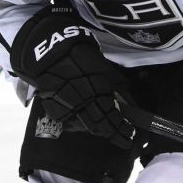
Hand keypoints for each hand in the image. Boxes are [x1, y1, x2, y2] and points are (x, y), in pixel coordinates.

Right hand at [10, 7, 134, 148]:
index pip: (112, 119)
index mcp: (98, 92)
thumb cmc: (81, 53)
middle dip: (111, 132)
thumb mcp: (105, 67)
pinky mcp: (51, 105)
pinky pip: (66, 120)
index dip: (122, 130)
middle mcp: (82, 102)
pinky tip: (82, 119)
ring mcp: (65, 105)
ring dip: (95, 127)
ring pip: (83, 126)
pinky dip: (76, 123)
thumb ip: (120, 86)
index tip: (130, 135)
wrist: (50, 47)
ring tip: (103, 126)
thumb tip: (133, 103)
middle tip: (120, 135)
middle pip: (98, 126)